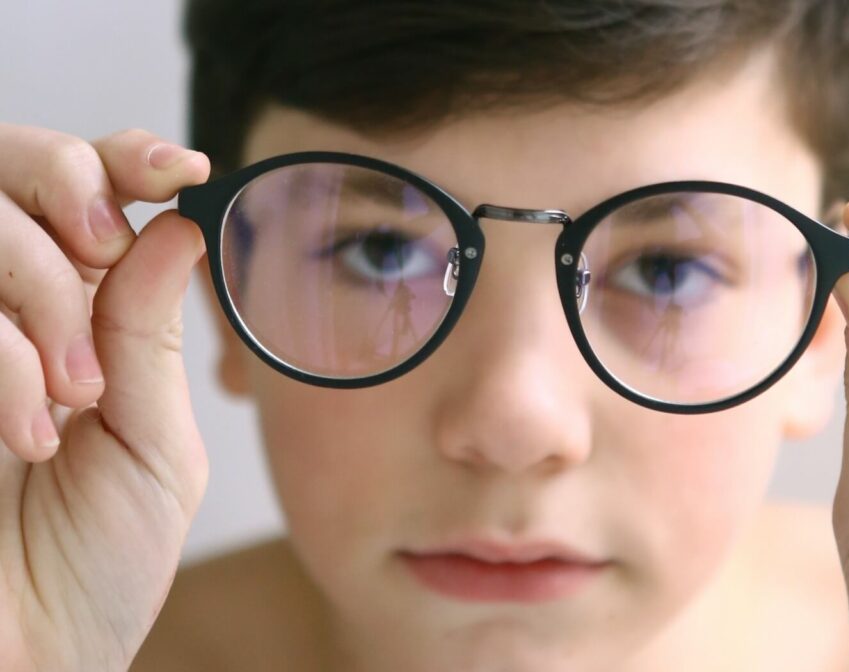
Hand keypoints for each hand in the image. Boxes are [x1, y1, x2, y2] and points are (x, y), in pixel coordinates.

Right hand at [0, 124, 209, 670]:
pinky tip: (28, 435)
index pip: (87, 194)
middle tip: (102, 250)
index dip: (125, 160)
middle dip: (69, 189)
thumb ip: (151, 336)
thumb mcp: (155, 445)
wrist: (30, 656)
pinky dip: (3, 361)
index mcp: (79, 319)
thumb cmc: (96, 565)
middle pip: (10, 166)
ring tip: (74, 399)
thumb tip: (178, 225)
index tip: (180, 169)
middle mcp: (4, 311)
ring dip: (38, 294)